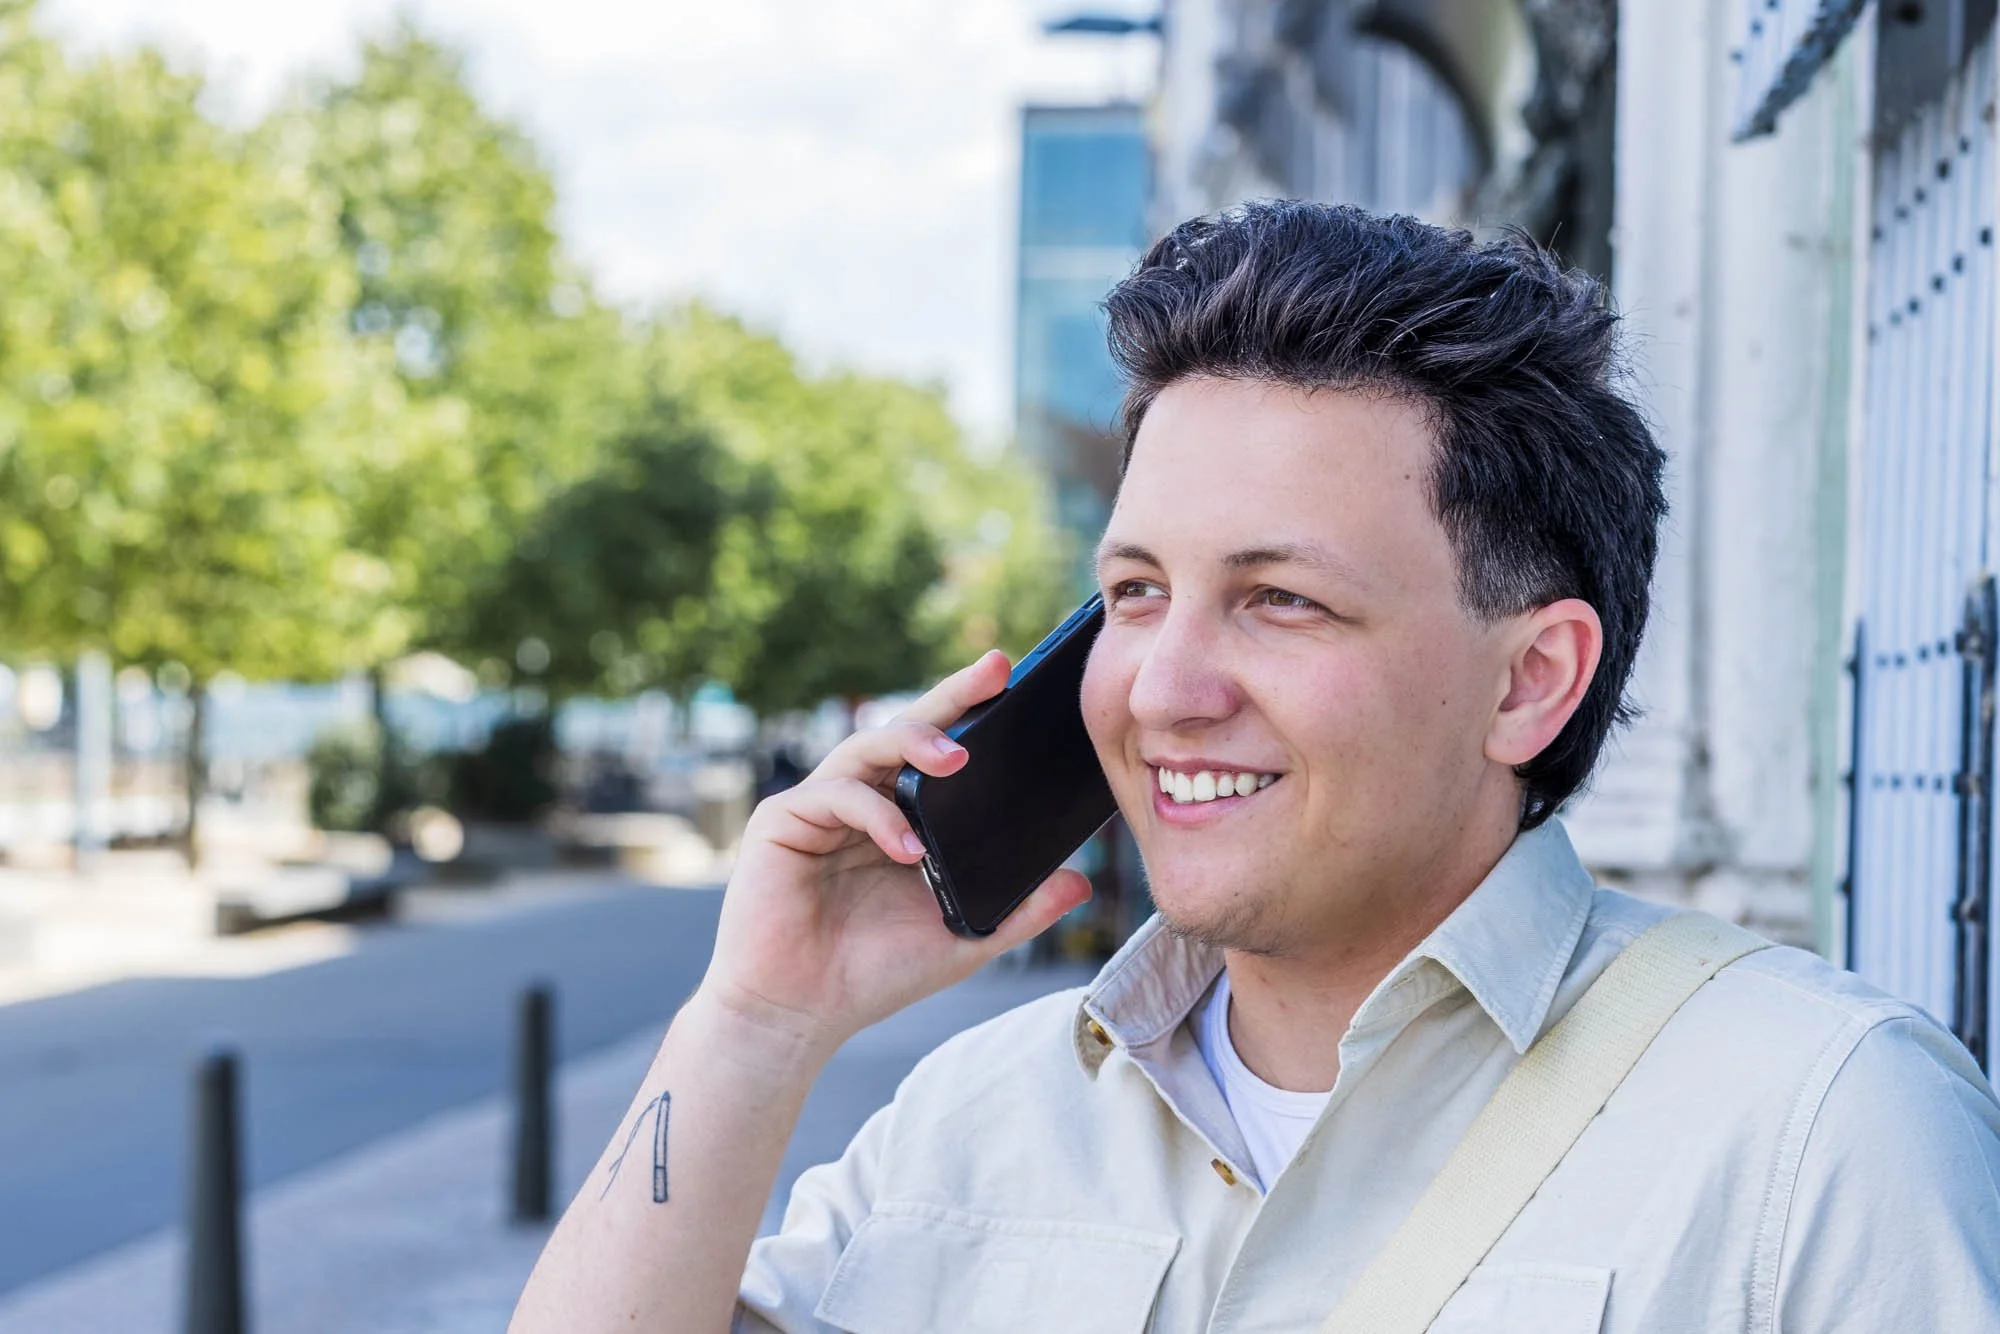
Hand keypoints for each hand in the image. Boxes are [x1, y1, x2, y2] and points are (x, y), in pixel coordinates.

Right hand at [697, 651, 1092, 1061]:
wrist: (798, 1015)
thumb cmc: (872, 975)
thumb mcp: (962, 938)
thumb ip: (1018, 910)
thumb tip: (1080, 883)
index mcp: (898, 819)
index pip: (938, 756)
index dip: (972, 716)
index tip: (1018, 684)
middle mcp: (859, 801)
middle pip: (905, 732)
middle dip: (951, 697)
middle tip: (996, 671)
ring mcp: (818, 808)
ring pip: (866, 748)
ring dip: (915, 745)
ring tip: (958, 760)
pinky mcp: (781, 822)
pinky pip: (834, 795)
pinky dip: (875, 815)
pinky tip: (905, 847)